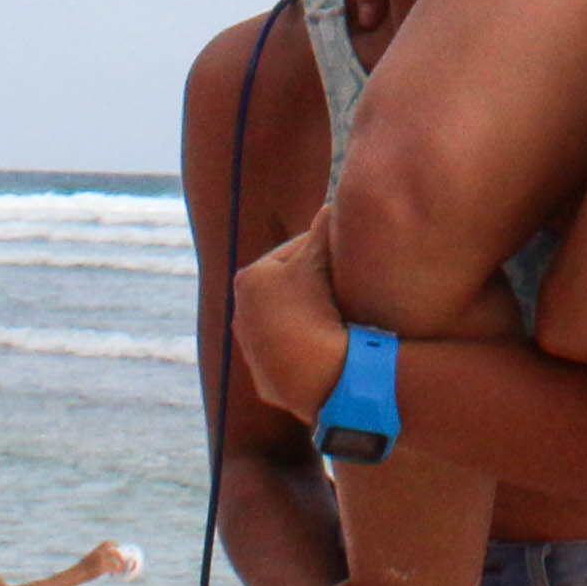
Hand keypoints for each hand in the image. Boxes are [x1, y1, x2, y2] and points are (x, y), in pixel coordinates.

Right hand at [73, 538, 136, 585]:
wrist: (75, 574)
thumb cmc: (81, 568)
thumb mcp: (88, 558)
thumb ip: (96, 556)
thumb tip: (103, 558)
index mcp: (96, 550)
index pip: (107, 543)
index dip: (114, 544)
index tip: (118, 546)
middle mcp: (99, 553)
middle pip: (115, 552)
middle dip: (120, 556)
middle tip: (123, 560)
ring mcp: (100, 561)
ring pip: (115, 561)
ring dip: (120, 565)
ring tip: (121, 568)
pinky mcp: (101, 569)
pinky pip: (112, 569)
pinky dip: (115, 571)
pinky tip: (115, 574)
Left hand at [235, 226, 350, 417]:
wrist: (317, 372)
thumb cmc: (316, 307)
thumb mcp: (320, 258)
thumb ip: (322, 227)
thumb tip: (330, 204)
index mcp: (248, 280)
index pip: (292, 254)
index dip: (322, 250)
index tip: (346, 251)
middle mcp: (241, 314)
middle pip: (286, 290)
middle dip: (311, 284)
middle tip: (345, 281)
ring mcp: (251, 351)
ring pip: (286, 324)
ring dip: (308, 318)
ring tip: (341, 313)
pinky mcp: (266, 382)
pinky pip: (291, 358)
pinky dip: (307, 351)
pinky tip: (329, 346)